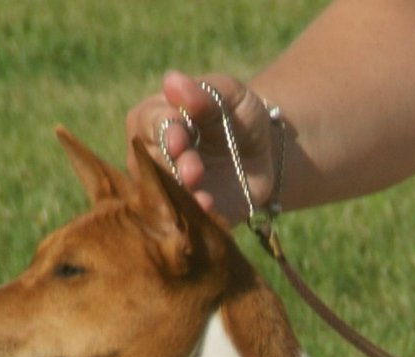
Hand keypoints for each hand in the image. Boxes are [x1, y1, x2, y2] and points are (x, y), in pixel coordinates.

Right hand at [126, 71, 278, 223]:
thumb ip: (204, 91)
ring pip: (166, 192)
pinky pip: (186, 218)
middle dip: (174, 166)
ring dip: (183, 194)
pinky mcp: (188, 213)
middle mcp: (152, 155)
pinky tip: (209, 211)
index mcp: (155, 117)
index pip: (149, 122)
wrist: (266, 155)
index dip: (164, 130)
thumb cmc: (239, 116)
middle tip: (193, 171)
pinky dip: (196, 215)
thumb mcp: (231, 95)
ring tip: (201, 196)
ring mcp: (167, 187)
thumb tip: (171, 81)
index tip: (180, 138)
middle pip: (155, 162)